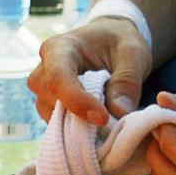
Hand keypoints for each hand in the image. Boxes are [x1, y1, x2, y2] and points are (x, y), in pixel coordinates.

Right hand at [28, 18, 151, 125]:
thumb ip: (127, 80)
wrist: (110, 42)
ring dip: (79, 126)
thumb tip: (118, 113)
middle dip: (79, 117)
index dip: (77, 101)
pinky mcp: (50, 107)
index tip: (102, 118)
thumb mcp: (132, 53)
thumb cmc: (119, 42)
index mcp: (59, 48)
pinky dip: (77, 132)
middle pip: (51, 100)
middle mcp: (43, 69)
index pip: (58, 77)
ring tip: (108, 122)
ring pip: (52, 117)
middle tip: (112, 123)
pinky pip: (57, 126)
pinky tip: (98, 127)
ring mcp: (43, 91)